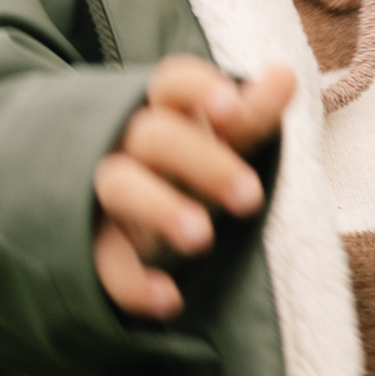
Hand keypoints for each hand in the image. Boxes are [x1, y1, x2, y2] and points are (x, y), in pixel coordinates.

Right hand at [94, 56, 295, 322]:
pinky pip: (103, 259)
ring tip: (202, 238)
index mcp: (162, 111)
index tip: (229, 105)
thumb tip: (285, 74)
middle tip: (250, 198)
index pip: (172, 84)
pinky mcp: (89, 242)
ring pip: (119, 186)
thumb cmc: (178, 169)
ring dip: (159, 208)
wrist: (88, 206)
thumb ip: (250, 115)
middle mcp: (127, 144)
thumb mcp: (216, 141)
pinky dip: (132, 282)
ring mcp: (102, 193)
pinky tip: (169, 300)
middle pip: (154, 136)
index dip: (198, 89)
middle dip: (202, 162)